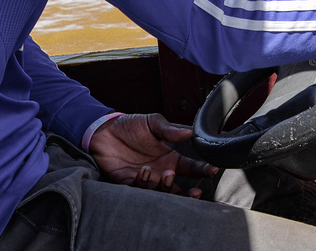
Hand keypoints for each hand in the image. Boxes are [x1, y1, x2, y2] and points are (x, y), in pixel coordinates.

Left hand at [89, 113, 218, 195]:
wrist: (103, 130)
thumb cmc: (130, 126)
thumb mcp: (153, 122)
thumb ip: (171, 130)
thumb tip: (190, 133)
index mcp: (169, 158)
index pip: (190, 168)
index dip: (203, 170)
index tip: (212, 169)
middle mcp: (159, 172)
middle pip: (178, 189)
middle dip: (188, 194)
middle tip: (195, 191)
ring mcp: (145, 179)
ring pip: (160, 193)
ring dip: (166, 187)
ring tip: (166, 175)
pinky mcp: (127, 183)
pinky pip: (138, 190)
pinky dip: (143, 184)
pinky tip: (143, 172)